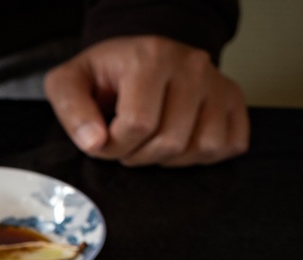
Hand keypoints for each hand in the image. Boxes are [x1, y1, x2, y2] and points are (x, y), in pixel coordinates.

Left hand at [44, 35, 248, 166]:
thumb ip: (72, 111)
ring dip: (170, 159)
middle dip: (139, 156)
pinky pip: (229, 146)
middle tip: (126, 143)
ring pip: (203, 147)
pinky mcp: (234, 99)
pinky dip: (202, 156)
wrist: (138, 58)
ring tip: (151, 141)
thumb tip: (95, 142)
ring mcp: (218, 82)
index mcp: (151, 58)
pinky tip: (179, 141)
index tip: (102, 140)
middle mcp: (192, 66)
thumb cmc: (103, 75)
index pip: (137, 125)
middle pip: (171, 142)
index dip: (113, 147)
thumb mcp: (69, 83)